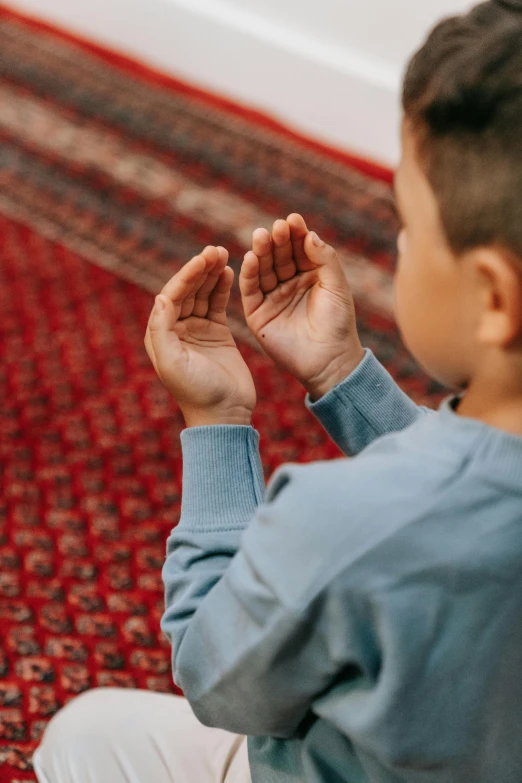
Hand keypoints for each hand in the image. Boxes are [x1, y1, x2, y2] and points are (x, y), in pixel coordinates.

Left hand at [145, 246, 255, 426]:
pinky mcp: (216, 332)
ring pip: (202, 293)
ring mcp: (196, 329)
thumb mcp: (174, 363)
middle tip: (215, 249)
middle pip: (187, 290)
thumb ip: (162, 330)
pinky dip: (222, 286)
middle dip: (200, 269)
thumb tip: (161, 297)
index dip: (186, 275)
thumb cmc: (197, 392)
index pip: (171, 295)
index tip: (202, 259)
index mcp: (160, 334)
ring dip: (211, 273)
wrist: (224, 415)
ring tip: (222, 253)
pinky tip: (229, 270)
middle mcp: (175, 328)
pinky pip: (217, 303)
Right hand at [239, 214, 364, 400]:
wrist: (329, 361)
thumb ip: (325, 259)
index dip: (295, 234)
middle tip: (275, 228)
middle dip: (277, 240)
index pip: (299, 248)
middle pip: (279, 255)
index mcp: (310, 274)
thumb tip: (310, 234)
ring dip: (260, 252)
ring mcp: (272, 297)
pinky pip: (251, 290)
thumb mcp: (337, 287)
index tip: (292, 220)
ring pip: (263, 269)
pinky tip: (250, 259)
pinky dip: (248, 274)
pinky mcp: (258, 313)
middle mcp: (289, 283)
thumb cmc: (338, 324)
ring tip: (260, 237)